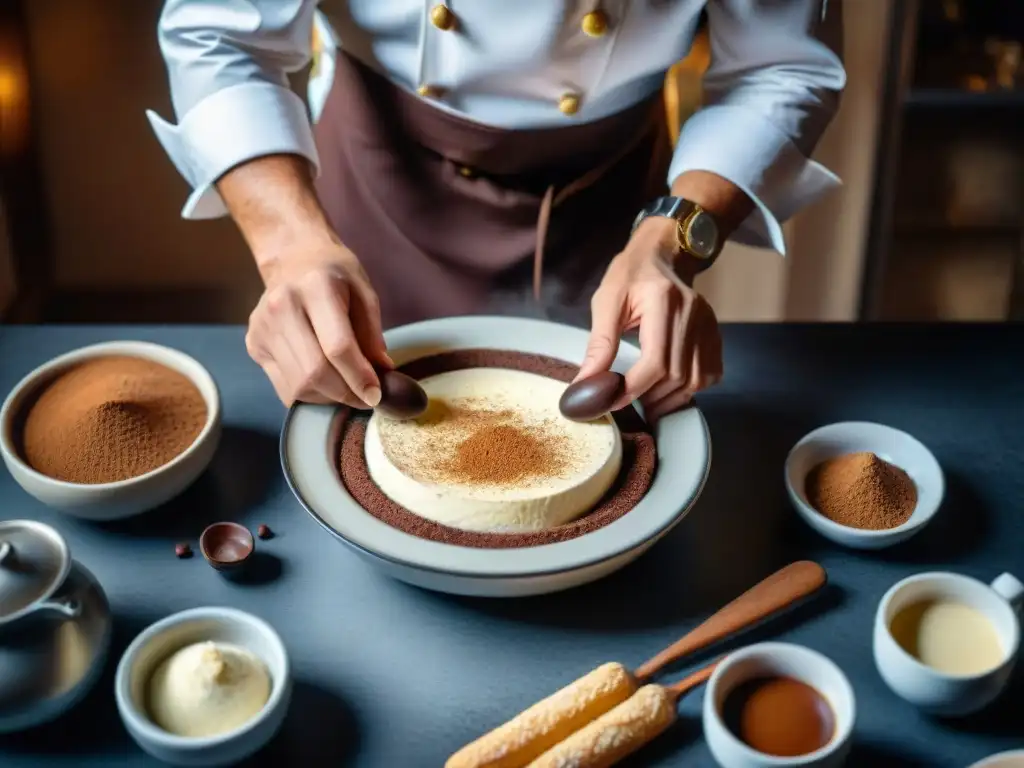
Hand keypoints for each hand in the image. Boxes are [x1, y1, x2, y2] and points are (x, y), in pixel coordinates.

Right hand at [245, 240, 391, 407]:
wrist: (292, 258)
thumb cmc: (335, 275)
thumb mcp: (364, 292)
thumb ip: (373, 334)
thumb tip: (382, 373)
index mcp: (315, 288)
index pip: (337, 347)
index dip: (359, 377)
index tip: (376, 395)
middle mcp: (282, 307)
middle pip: (314, 372)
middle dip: (345, 394)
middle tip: (365, 399)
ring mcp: (262, 328)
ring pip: (298, 386)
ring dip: (328, 398)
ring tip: (347, 390)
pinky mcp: (254, 345)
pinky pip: (283, 387)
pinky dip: (309, 395)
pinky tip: (325, 385)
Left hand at [577, 218, 722, 421]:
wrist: (664, 254)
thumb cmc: (631, 274)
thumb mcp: (606, 301)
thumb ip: (599, 343)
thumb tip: (585, 384)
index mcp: (663, 301)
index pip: (655, 360)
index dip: (633, 388)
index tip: (611, 400)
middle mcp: (693, 314)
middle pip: (676, 375)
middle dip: (648, 397)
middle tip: (624, 403)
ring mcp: (709, 325)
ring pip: (694, 381)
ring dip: (668, 399)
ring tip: (644, 401)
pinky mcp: (715, 334)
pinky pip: (708, 375)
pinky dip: (688, 390)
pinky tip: (667, 389)